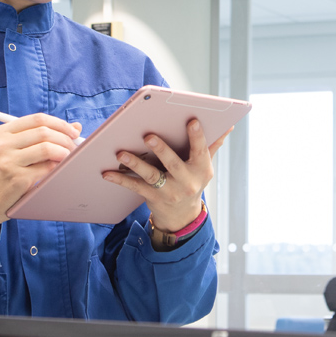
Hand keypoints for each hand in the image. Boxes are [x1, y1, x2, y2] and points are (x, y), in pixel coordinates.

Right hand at [0, 113, 81, 236]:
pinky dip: (57, 167)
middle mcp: (3, 144)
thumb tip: (76, 127)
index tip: (73, 131)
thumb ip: (40, 136)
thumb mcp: (15, 149)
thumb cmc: (5, 171)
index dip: (60, 123)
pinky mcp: (17, 178)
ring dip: (64, 152)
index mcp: (3, 132)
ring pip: (47, 148)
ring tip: (69, 157)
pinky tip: (59, 168)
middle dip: (65, 138)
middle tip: (74, 146)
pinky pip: (46, 168)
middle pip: (44, 132)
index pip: (37, 119)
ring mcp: (9, 161)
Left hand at [102, 119, 231, 231]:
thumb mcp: (204, 166)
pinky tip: (107, 172)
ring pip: (151, 176)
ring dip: (136, 164)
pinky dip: (120, 179)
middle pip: (173, 164)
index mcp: (201, 169)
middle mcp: (186, 181)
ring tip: (121, 154)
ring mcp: (169, 191)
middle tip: (148, 136)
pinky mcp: (152, 197)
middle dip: (161, 150)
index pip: (201, 150)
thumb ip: (212, 145)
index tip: (191, 121)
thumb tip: (228, 125)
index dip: (197, 136)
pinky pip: (135, 187)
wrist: (182, 215)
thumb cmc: (192, 181)